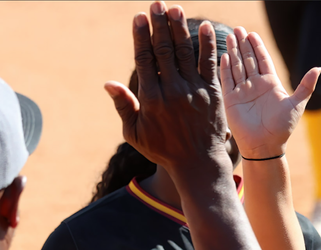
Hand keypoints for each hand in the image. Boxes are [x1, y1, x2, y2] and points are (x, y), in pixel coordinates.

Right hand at [104, 2, 228, 171]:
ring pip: (185, 53)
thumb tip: (108, 83)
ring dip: (180, 29)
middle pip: (165, 50)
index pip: (145, 60)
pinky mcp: (212, 93)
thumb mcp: (135, 133)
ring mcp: (194, 91)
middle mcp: (173, 91)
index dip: (142, 37)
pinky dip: (208, 45)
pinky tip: (206, 27)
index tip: (139, 17)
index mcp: (151, 99)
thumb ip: (124, 106)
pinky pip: (209, 65)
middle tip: (157, 4)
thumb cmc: (163, 150)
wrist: (198, 163)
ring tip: (175, 9)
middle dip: (160, 25)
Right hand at [220, 27, 320, 157]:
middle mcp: (256, 86)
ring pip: (237, 67)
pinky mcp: (232, 100)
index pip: (263, 60)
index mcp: (271, 84)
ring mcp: (243, 92)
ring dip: (233, 52)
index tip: (252, 34)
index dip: (258, 47)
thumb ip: (305, 86)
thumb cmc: (282, 128)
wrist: (265, 146)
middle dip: (243, 45)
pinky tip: (224, 56)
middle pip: (248, 60)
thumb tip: (318, 67)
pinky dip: (225, 69)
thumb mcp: (297, 104)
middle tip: (238, 29)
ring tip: (230, 36)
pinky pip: (227, 81)